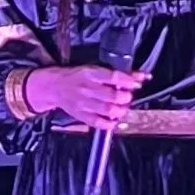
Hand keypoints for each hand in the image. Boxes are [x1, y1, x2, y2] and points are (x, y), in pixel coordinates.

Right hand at [25, 62, 149, 129]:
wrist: (54, 87)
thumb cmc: (76, 77)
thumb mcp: (94, 69)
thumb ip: (117, 74)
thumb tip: (140, 76)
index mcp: (91, 73)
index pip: (114, 77)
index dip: (129, 81)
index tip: (137, 83)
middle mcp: (88, 89)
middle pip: (113, 96)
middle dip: (126, 98)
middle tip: (128, 97)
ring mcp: (84, 104)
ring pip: (108, 110)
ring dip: (121, 111)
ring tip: (122, 108)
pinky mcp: (81, 115)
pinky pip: (98, 123)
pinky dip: (110, 124)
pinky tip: (114, 120)